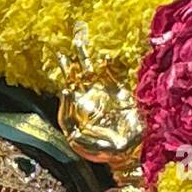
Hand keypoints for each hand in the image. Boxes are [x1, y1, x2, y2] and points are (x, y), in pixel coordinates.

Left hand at [55, 31, 142, 174]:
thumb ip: (79, 138)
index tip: (68, 88)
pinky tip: (104, 59)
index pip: (67, 94)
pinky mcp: (119, 91)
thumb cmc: (106, 151)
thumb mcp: (88, 147)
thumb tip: (70, 122)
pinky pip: (111, 74)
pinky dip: (107, 67)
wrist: (130, 149)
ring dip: (84, 58)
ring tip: (78, 40)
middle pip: (75, 76)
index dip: (66, 91)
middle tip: (61, 50)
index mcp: (76, 112)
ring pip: (90, 70)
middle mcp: (87, 99)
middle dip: (69, 63)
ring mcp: (102, 93)